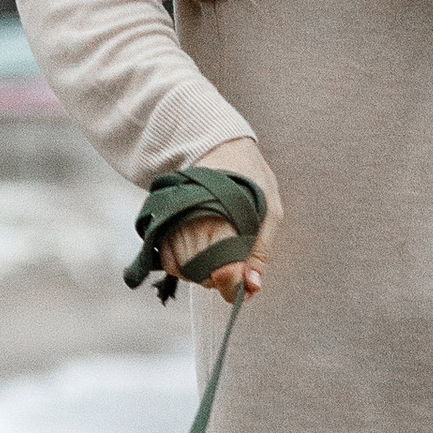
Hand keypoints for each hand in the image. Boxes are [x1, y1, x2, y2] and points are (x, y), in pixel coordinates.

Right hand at [160, 140, 281, 301]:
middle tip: (235, 262)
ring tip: (219, 252)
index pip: (222, 271)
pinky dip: (185, 267)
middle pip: (203, 277)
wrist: (217, 146)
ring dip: (203, 273)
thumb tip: (252, 286)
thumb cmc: (248, 177)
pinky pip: (169, 263)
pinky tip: (201, 251)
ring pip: (185, 273)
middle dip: (222, 279)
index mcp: (222, 220)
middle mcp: (192, 225)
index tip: (243, 285)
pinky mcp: (163, 225)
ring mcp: (174, 225)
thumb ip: (260, 250)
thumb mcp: (269, 210)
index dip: (232, 285)